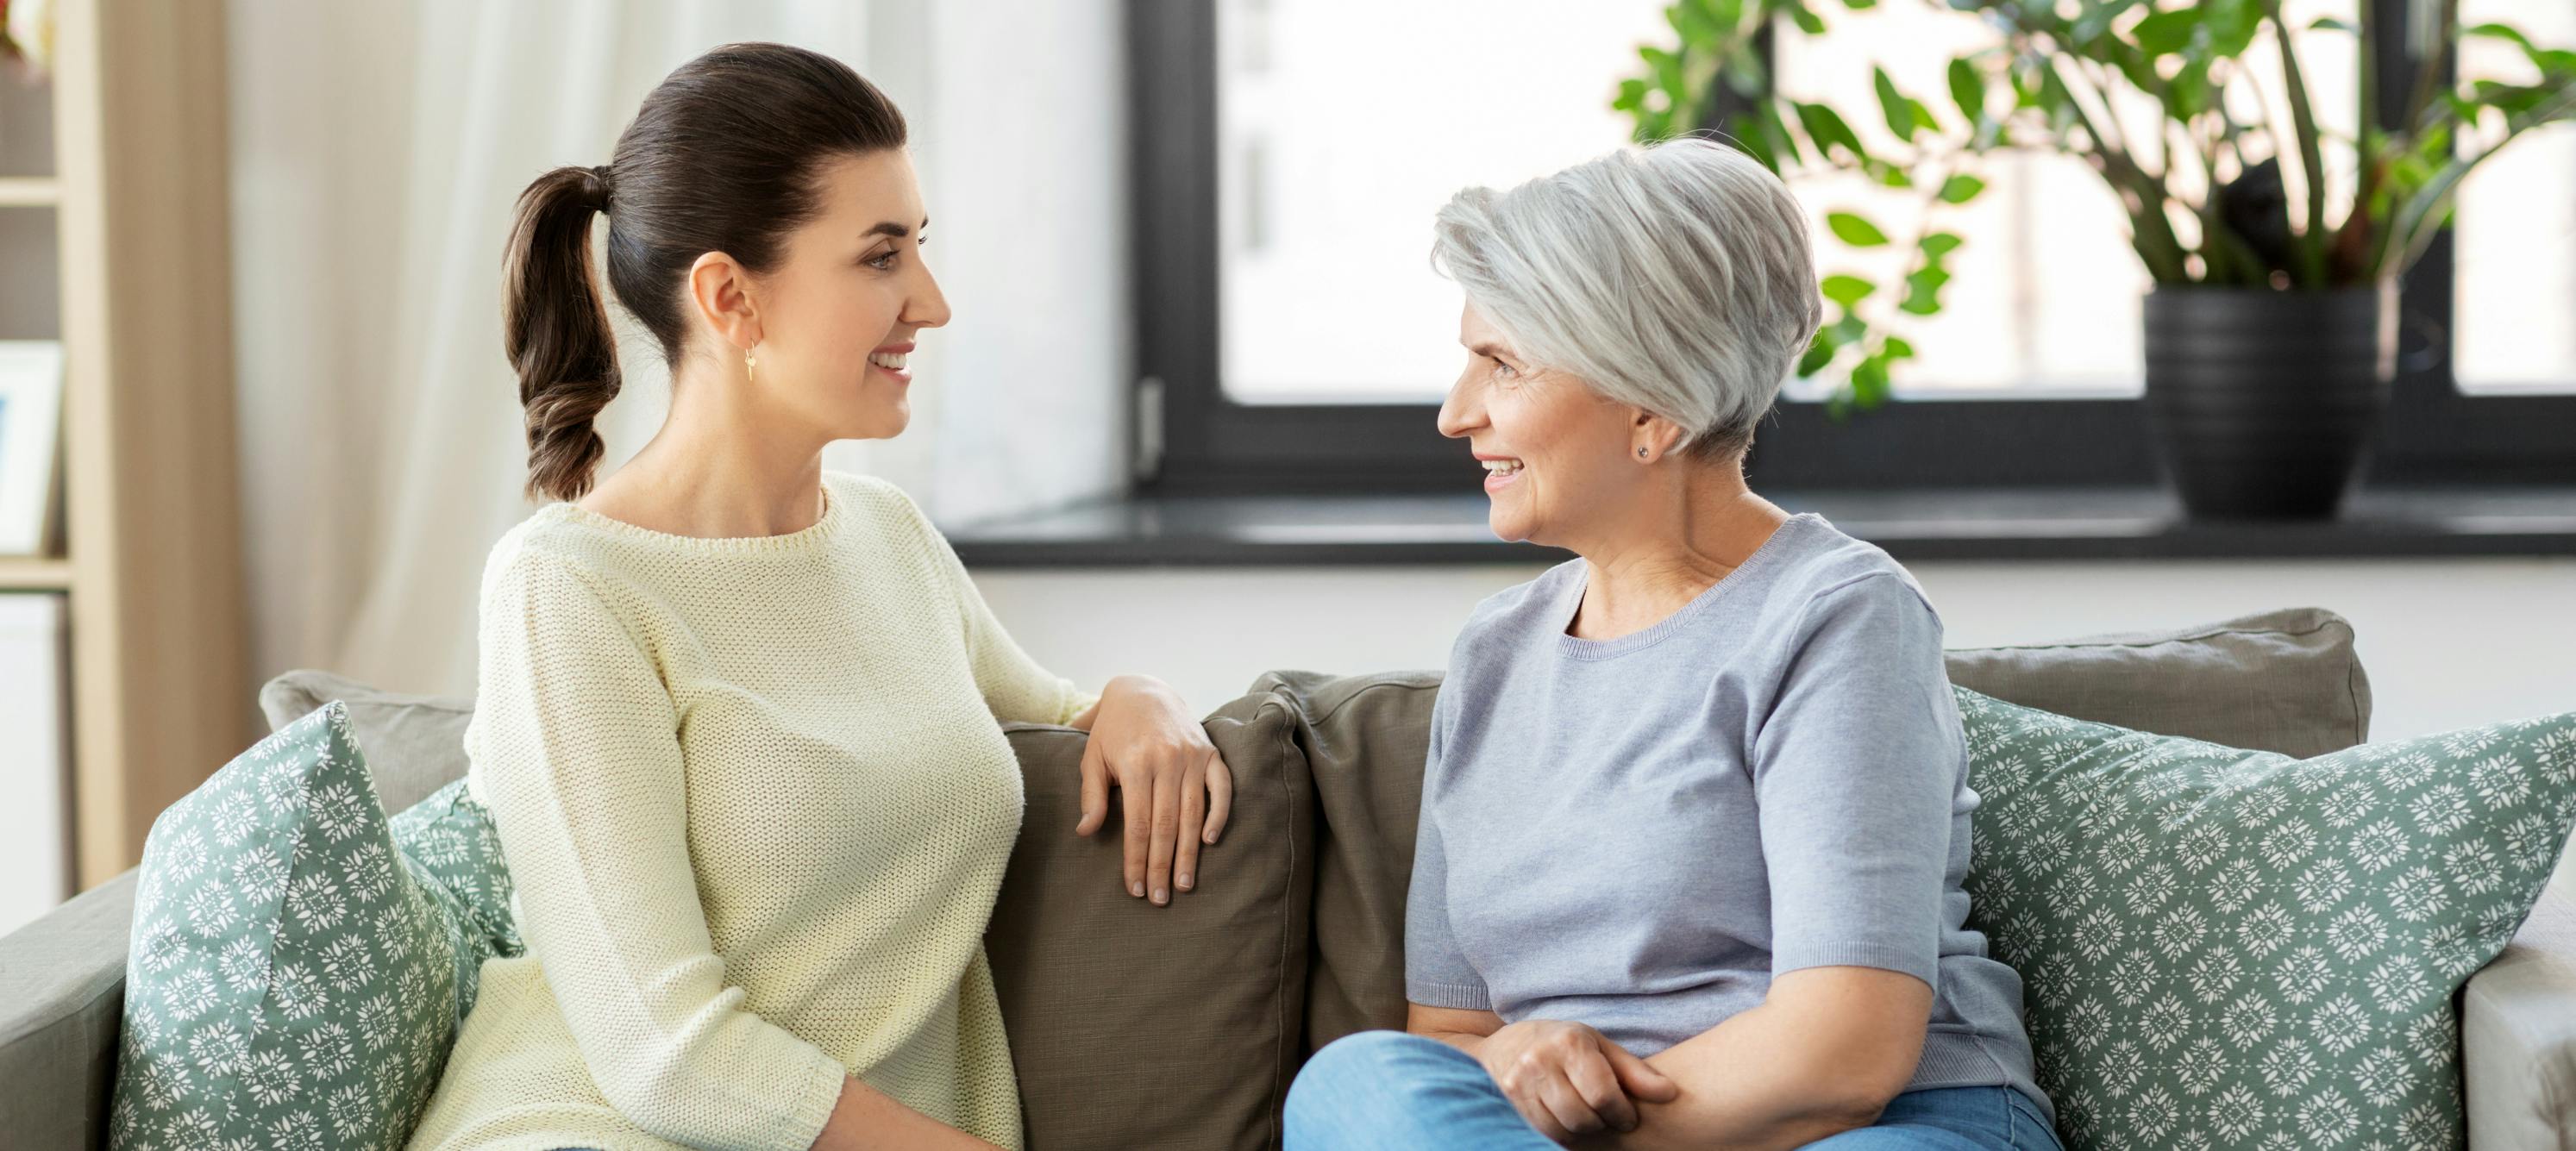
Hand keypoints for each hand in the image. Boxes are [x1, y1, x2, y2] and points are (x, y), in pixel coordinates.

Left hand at [1072, 675, 1233, 904]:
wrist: (1143, 690)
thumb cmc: (1112, 730)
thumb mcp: (1092, 757)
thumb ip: (1092, 795)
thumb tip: (1085, 832)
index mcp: (1136, 763)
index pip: (1139, 824)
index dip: (1137, 859)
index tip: (1136, 888)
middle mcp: (1167, 760)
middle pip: (1167, 825)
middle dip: (1163, 865)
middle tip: (1160, 898)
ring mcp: (1193, 756)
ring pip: (1193, 813)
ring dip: (1189, 852)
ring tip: (1184, 884)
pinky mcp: (1211, 753)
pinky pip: (1221, 788)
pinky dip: (1218, 814)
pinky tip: (1210, 841)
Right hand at [1475, 1020, 1678, 1144]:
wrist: (1506, 1045)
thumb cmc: (1563, 1043)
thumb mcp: (1600, 1047)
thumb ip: (1635, 1072)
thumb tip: (1670, 1093)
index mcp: (1570, 1042)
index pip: (1603, 1094)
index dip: (1622, 1114)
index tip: (1629, 1118)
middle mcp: (1540, 1060)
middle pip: (1583, 1117)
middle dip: (1602, 1124)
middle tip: (1608, 1118)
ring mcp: (1520, 1082)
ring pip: (1563, 1129)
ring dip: (1583, 1131)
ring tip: (1589, 1117)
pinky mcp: (1509, 1101)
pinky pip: (1544, 1133)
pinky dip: (1562, 1133)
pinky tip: (1569, 1120)